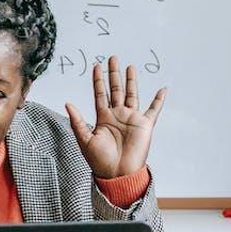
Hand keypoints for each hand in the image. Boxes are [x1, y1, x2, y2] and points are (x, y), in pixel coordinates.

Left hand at [65, 56, 167, 178]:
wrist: (118, 174)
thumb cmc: (100, 161)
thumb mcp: (85, 140)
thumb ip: (77, 121)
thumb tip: (67, 103)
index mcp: (103, 118)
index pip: (100, 94)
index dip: (98, 80)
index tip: (96, 65)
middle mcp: (118, 115)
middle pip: (116, 89)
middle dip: (114, 74)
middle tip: (113, 58)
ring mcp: (131, 119)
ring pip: (132, 94)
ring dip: (132, 80)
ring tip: (130, 66)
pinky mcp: (145, 125)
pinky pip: (154, 110)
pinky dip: (159, 100)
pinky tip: (163, 89)